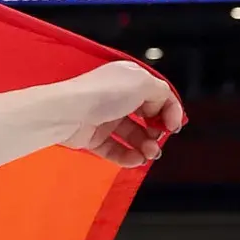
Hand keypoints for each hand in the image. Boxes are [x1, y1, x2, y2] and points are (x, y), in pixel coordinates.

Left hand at [58, 60, 183, 166]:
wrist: (66, 113)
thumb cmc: (101, 94)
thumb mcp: (144, 83)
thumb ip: (163, 94)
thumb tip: (163, 109)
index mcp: (129, 80)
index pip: (158, 96)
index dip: (170, 111)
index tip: (173, 126)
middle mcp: (117, 98)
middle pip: (147, 118)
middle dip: (158, 132)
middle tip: (159, 140)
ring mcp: (104, 118)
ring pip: (133, 137)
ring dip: (146, 147)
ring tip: (149, 154)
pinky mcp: (92, 137)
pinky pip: (116, 150)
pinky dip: (128, 157)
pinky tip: (136, 160)